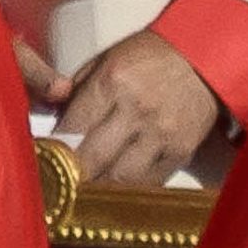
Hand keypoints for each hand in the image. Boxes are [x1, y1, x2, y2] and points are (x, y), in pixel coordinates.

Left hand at [51, 28, 223, 194]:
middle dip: (70, 175)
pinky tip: (118, 186)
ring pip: (119, 178)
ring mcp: (161, 133)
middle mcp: (137, 110)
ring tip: (86, 190)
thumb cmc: (152, 57)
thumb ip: (78, 90)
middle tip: (58, 184)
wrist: (204, 58)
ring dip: (100, 187)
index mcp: (112, 82)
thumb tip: (53, 120)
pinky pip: (150, 181)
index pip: (71, 128)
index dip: (52, 149)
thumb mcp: (107, 60)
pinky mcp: (181, 150)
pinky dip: (130, 187)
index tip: (43, 159)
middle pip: (91, 159)